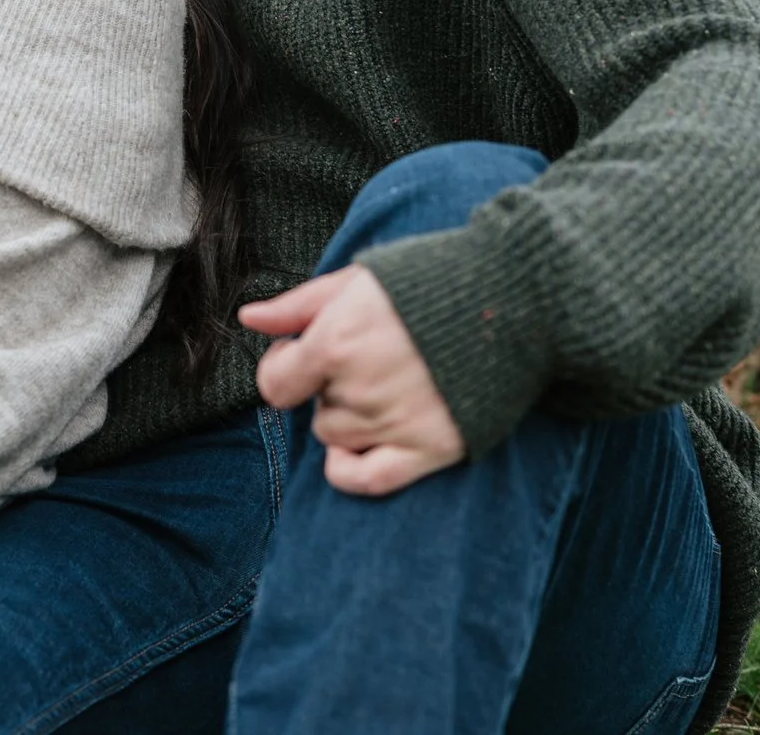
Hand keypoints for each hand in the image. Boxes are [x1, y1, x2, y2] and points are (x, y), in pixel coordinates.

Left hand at [241, 265, 465, 496]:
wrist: (512, 300)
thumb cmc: (429, 281)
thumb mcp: (357, 279)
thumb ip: (297, 305)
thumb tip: (247, 319)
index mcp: (336, 344)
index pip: (274, 386)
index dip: (281, 369)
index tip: (299, 353)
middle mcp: (360, 390)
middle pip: (313, 411)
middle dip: (326, 387)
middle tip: (364, 358)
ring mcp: (395, 423)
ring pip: (336, 439)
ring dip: (348, 417)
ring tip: (382, 384)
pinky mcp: (431, 447)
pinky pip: (367, 479)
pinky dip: (350, 470)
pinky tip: (355, 449)